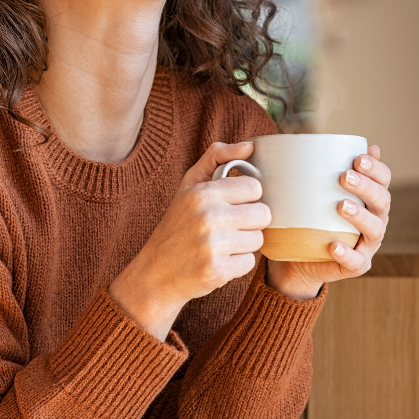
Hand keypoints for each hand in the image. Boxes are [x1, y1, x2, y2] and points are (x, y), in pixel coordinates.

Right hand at [109, 141, 271, 339]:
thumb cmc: (176, 225)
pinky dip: (237, 264)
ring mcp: (213, 246)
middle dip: (249, 222)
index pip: (254, 188)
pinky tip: (218, 261)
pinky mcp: (218, 271)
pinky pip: (249, 263)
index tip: (232, 205)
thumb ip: (217, 157)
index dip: (246, 198)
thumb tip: (250, 146)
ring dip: (244, 244)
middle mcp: (208, 217)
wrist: (155, 273)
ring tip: (221, 245)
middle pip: (263, 214)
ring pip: (258, 239)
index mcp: (203, 193)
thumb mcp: (189, 185)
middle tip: (229, 227)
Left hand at [266, 145, 391, 299]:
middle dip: (366, 186)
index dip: (376, 168)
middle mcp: (374, 219)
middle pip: (382, 201)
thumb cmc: (308, 217)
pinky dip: (347, 253)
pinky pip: (356, 261)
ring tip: (341, 205)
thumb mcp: (310, 191)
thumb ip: (315, 168)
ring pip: (375, 229)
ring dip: (360, 216)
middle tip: (345, 177)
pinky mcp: (355, 265)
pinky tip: (334, 245)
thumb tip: (305, 138)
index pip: (383, 179)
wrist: (297, 258)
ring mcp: (367, 244)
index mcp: (369, 198)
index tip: (358, 158)